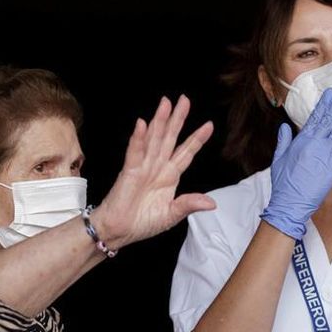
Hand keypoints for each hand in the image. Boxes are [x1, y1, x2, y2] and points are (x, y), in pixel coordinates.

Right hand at [92, 95, 214, 248]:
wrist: (119, 232)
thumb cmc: (142, 223)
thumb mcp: (171, 215)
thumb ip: (189, 204)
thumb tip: (212, 203)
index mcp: (169, 176)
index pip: (186, 153)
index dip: (196, 139)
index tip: (209, 125)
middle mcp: (157, 167)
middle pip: (169, 138)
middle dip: (177, 119)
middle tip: (184, 100)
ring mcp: (143, 167)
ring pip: (153, 139)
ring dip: (159, 121)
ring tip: (165, 104)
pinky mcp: (129, 171)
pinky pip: (135, 152)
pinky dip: (138, 139)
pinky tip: (142, 124)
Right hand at [261, 87, 331, 239]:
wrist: (290, 203)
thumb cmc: (282, 184)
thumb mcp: (278, 159)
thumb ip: (283, 141)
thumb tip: (284, 126)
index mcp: (301, 141)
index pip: (315, 117)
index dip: (324, 104)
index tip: (330, 93)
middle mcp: (314, 145)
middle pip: (328, 120)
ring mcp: (325, 155)